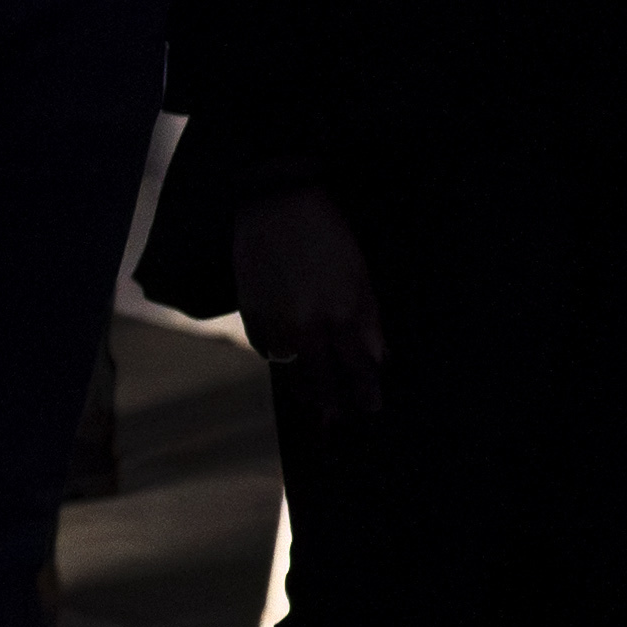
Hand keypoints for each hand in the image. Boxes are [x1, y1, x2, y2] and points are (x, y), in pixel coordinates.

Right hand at [232, 184, 383, 418]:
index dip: (365, 392)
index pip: (357, 368)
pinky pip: (268, 350)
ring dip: (305, 384)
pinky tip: (288, 354)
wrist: (278, 206)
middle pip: (322, 380)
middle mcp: (307, 326)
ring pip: (292, 370)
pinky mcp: (251, 316)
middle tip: (336, 420)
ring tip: (314, 398)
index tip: (371, 408)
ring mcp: (275, 323)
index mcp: (342, 313)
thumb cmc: (328, 235)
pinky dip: (280, 355)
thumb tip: (375, 356)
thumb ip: (367, 320)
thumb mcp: (360, 275)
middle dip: (332, 403)